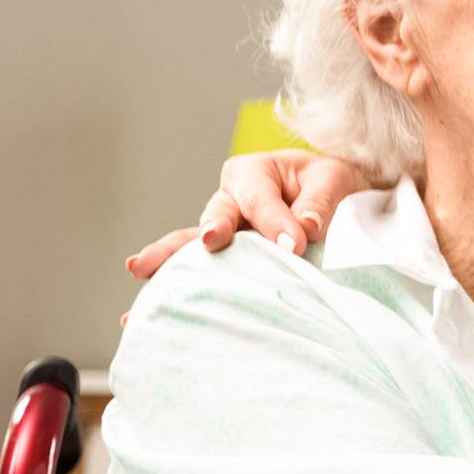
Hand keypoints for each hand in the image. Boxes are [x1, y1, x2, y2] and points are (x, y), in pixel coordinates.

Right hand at [124, 150, 373, 279]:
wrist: (333, 200)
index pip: (259, 198)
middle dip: (214, 229)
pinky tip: (141, 300)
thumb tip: (305, 229)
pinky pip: (195, 269)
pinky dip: (171, 282)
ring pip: (192, 243)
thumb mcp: (333, 180)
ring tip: (141, 268)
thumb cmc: (327, 185)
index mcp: (253, 173)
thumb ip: (319, 202)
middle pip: (215, 215)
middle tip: (213, 241)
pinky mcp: (223, 259)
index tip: (295, 246)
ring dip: (170, 256)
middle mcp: (229, 200)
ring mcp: (222, 232)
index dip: (275, 222)